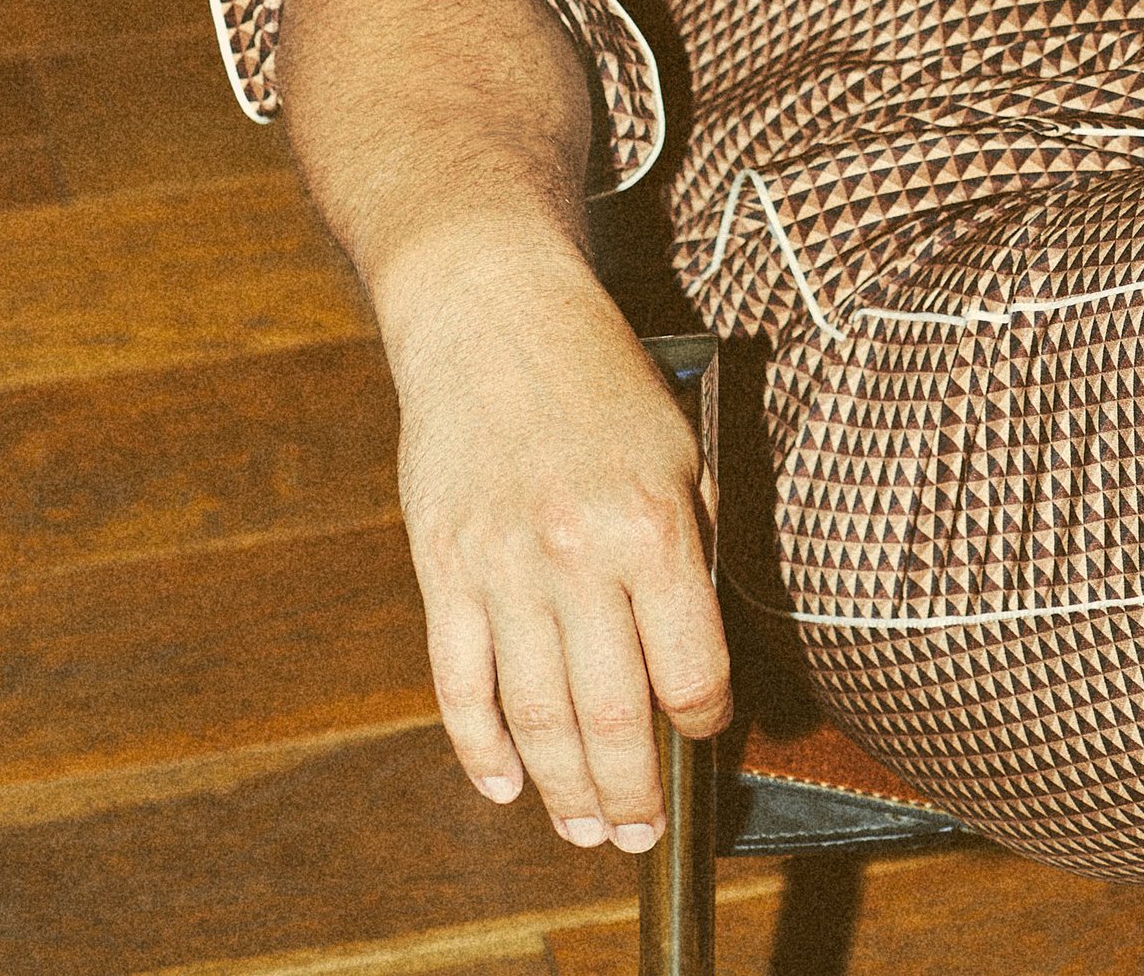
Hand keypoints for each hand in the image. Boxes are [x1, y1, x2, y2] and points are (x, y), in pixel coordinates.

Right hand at [384, 234, 730, 849]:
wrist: (493, 312)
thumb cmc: (600, 376)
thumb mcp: (680, 444)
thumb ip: (692, 544)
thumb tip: (698, 650)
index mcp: (653, 523)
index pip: (690, 667)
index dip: (701, 721)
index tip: (702, 736)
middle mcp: (579, 554)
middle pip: (612, 715)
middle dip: (633, 790)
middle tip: (641, 831)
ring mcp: (502, 566)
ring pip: (537, 717)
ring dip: (564, 790)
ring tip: (586, 828)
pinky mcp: (442, 566)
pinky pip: (459, 684)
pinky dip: (481, 749)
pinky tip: (506, 784)